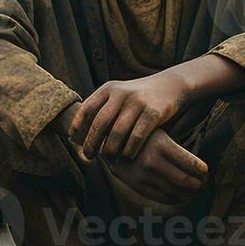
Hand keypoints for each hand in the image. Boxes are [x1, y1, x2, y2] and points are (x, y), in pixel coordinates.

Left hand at [71, 71, 189, 159]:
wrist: (170, 86)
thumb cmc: (138, 98)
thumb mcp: (118, 96)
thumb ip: (100, 111)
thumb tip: (74, 136)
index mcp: (109, 89)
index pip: (86, 109)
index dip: (78, 127)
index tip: (74, 141)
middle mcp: (121, 94)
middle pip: (100, 123)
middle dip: (92, 143)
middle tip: (89, 156)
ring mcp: (138, 102)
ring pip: (117, 132)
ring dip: (110, 149)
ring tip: (108, 159)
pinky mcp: (154, 112)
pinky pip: (137, 136)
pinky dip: (129, 149)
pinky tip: (127, 156)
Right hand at [104, 130, 207, 204]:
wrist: (110, 139)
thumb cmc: (144, 135)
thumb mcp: (160, 133)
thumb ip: (178, 150)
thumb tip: (202, 170)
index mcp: (161, 145)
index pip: (191, 164)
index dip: (203, 171)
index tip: (206, 171)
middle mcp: (151, 161)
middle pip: (185, 181)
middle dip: (198, 183)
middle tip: (203, 182)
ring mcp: (142, 175)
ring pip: (174, 192)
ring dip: (188, 194)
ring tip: (194, 190)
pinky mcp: (135, 184)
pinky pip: (160, 197)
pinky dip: (174, 199)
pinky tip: (180, 195)